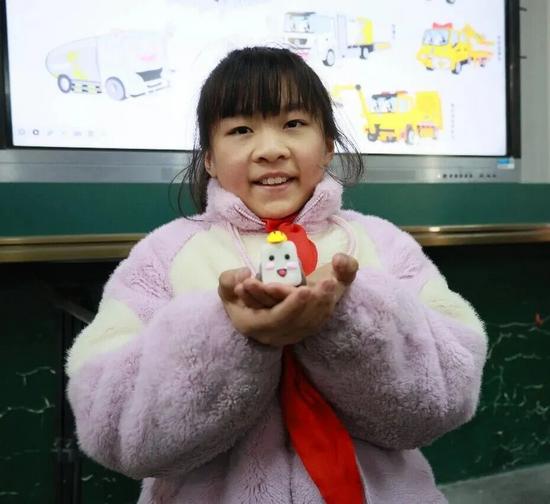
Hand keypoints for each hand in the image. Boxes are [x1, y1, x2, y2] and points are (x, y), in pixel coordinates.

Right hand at [218, 254, 358, 346]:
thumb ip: (229, 280)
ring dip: (325, 301)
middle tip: (328, 281)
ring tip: (333, 280)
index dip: (291, 306)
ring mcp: (290, 334)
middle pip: (300, 322)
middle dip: (316, 302)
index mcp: (253, 324)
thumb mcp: (226, 285)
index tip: (305, 290)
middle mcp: (274, 334)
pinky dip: (327, 304)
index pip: (276, 319)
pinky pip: (318, 320)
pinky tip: (334, 286)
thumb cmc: (237, 292)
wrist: (248, 306)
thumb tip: (245, 275)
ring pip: (312, 322)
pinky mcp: (302, 329)